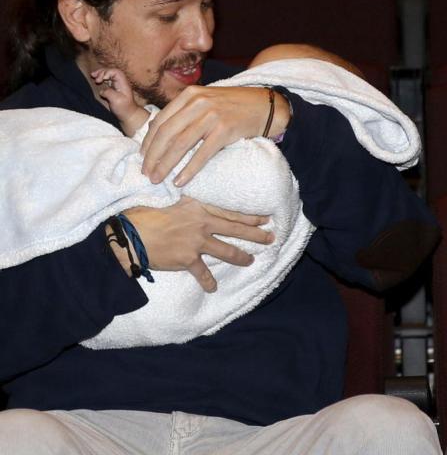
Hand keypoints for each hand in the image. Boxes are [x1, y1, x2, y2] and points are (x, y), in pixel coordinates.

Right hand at [121, 197, 273, 291]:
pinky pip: (203, 273)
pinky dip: (208, 282)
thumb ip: (190, 206)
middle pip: (236, 229)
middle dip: (256, 235)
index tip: (264, 218)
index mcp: (199, 207)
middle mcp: (202, 223)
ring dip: (241, 257)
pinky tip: (213, 288)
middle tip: (271, 238)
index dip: (250, 216)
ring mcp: (196, 242)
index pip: (230, 212)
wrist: (130, 235)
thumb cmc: (146, 215)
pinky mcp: (188, 259)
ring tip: (251, 260)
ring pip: (227, 250)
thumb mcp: (172, 202)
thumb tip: (200, 208)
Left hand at [140, 85, 289, 185]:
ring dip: (166, 165)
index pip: (161, 120)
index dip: (148, 142)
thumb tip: (160, 132)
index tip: (143, 158)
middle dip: (153, 156)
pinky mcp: (225, 130)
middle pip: (167, 133)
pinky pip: (202, 154)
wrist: (266, 105)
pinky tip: (180, 181)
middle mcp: (198, 103)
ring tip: (158, 179)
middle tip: (147, 174)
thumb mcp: (206, 100)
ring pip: (180, 144)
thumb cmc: (234, 106)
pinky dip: (189, 169)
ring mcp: (212, 116)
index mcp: (189, 94)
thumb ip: (186, 111)